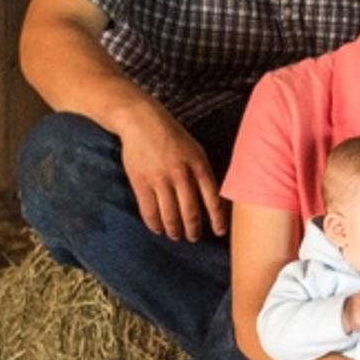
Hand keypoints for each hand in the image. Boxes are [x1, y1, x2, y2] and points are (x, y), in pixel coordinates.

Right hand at [115, 103, 225, 242]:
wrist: (141, 121)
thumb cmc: (172, 136)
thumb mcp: (195, 150)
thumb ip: (203, 173)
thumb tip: (215, 200)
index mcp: (198, 165)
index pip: (213, 199)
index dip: (217, 219)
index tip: (220, 232)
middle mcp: (180, 174)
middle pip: (191, 212)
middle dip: (194, 230)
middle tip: (194, 238)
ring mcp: (159, 179)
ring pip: (170, 215)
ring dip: (174, 231)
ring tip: (176, 236)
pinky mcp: (140, 182)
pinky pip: (148, 210)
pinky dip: (154, 224)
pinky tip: (158, 229)